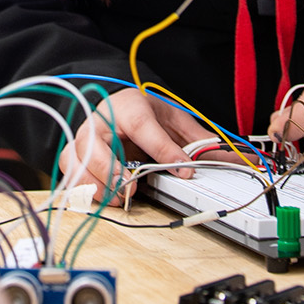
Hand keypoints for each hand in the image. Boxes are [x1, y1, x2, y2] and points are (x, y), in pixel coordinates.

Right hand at [57, 86, 213, 204]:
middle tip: (131, 187)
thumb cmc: (144, 114)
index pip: (143, 124)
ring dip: (96, 183)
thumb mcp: (174, 120)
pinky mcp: (73, 156)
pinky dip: (84, 190)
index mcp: (128, 105)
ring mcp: (83, 138)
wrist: (115, 108)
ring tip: (118, 197)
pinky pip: (70, 175)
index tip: (183, 169)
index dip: (163, 149)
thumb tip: (233, 157)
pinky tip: (102, 199)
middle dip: (112, 168)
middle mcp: (100, 120)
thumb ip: (197, 140)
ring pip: (77, 160)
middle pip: (96, 142)